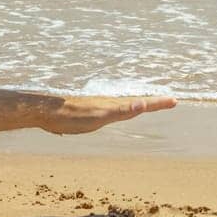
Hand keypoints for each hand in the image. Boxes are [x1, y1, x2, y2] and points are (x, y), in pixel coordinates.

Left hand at [40, 95, 176, 134]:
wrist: (42, 111)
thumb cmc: (70, 116)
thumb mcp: (99, 115)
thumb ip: (122, 110)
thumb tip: (143, 102)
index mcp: (113, 104)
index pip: (141, 104)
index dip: (157, 103)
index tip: (174, 100)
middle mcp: (106, 103)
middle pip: (134, 102)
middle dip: (151, 102)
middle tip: (167, 100)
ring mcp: (96, 106)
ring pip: (121, 104)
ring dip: (136, 104)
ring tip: (146, 104)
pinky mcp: (85, 111)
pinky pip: (108, 109)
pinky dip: (117, 109)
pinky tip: (113, 110)